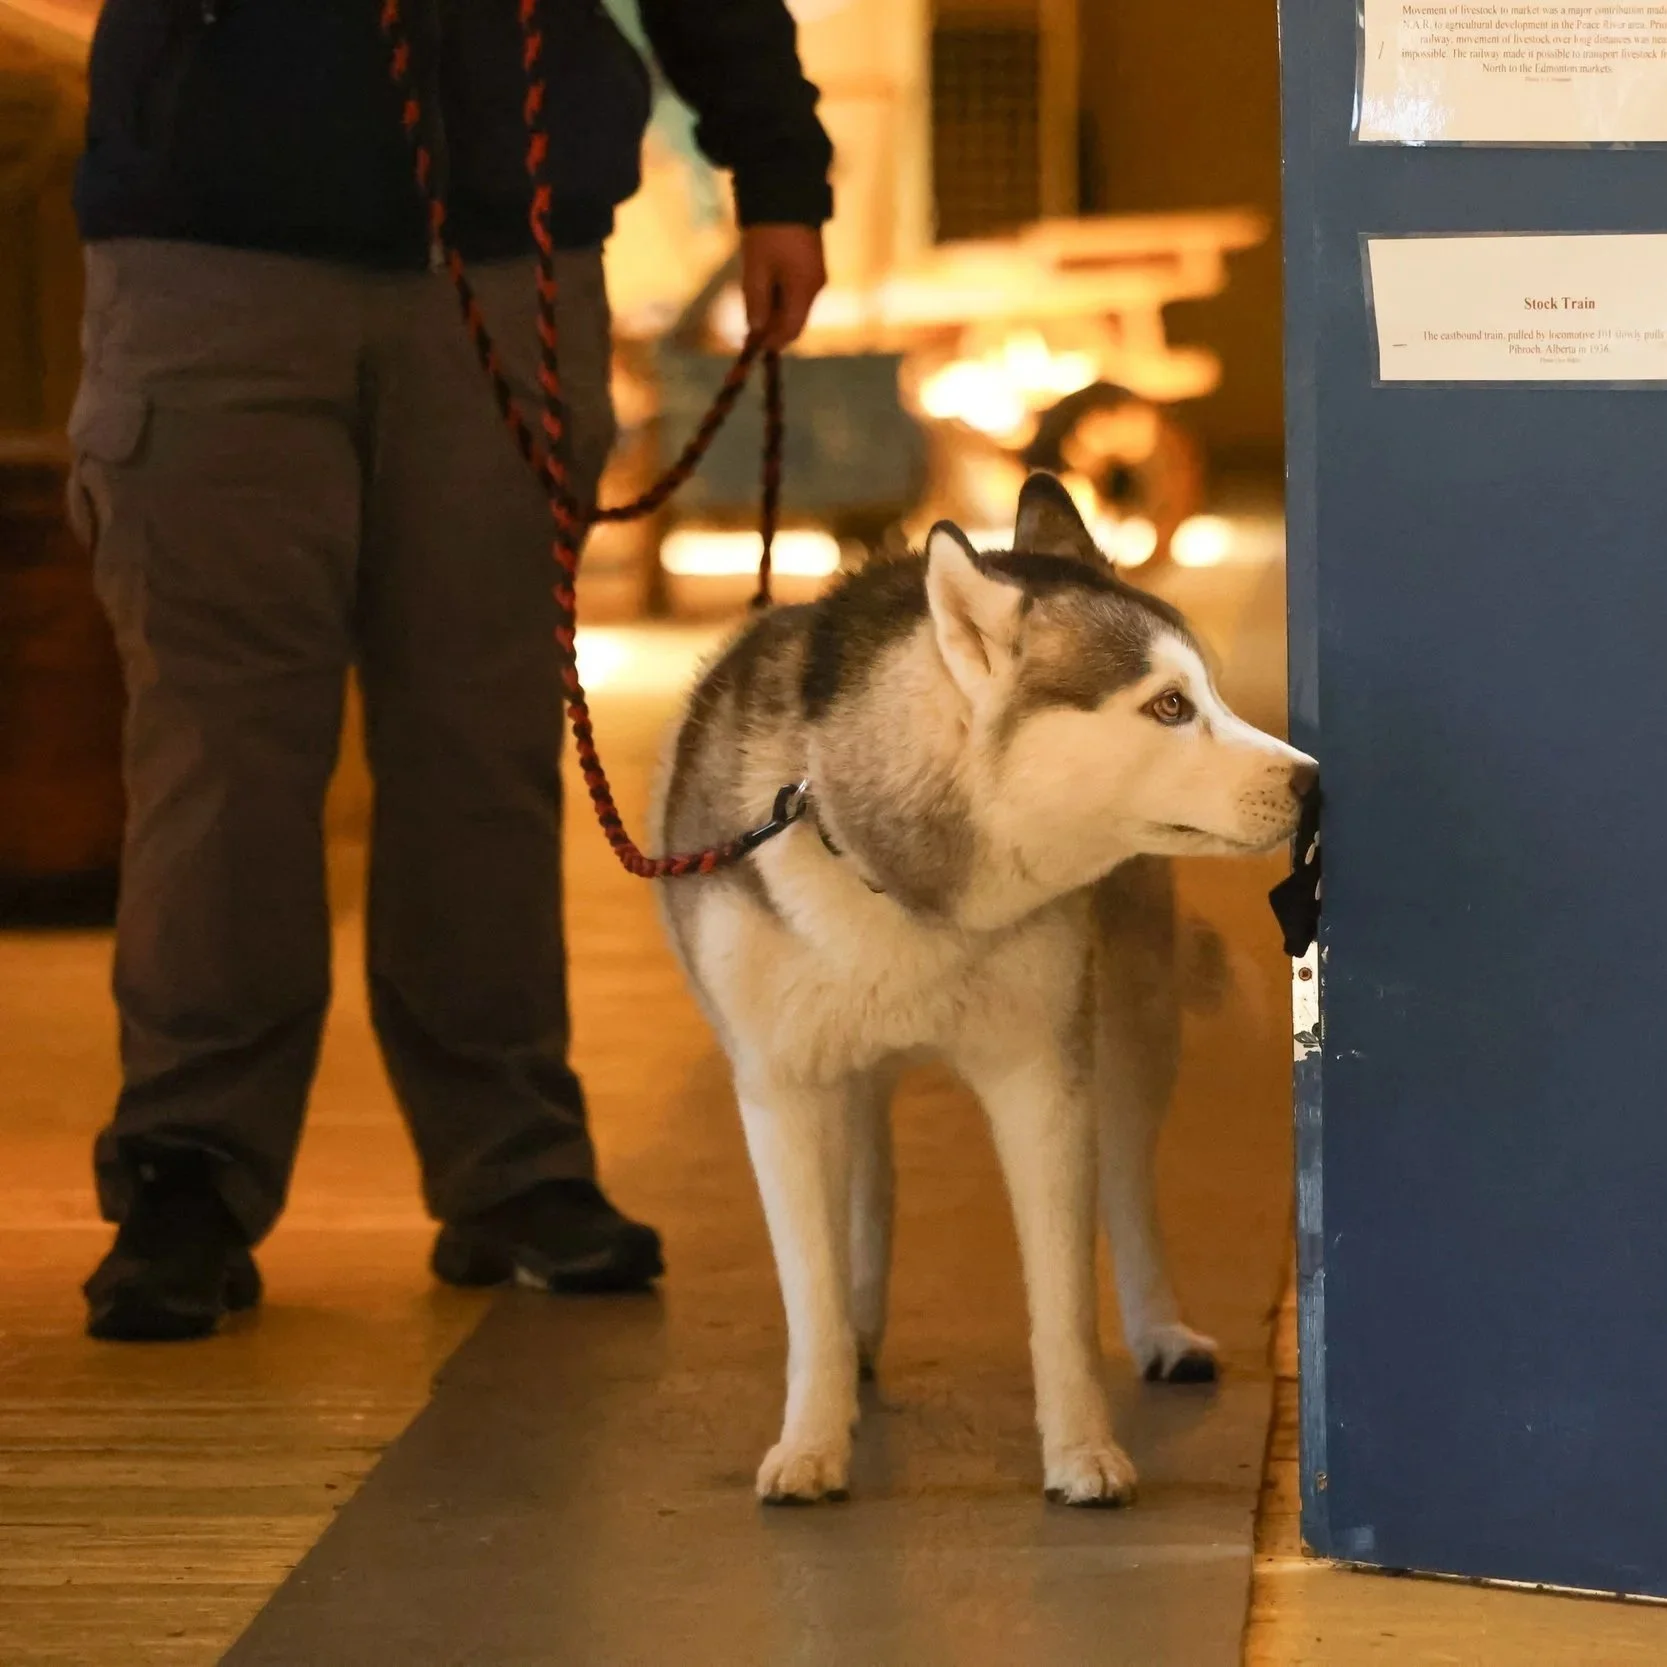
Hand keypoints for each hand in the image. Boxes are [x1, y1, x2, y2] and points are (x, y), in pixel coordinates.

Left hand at [740, 224, 826, 351]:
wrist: (786, 191)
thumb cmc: (768, 231)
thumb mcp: (756, 269)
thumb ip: (756, 303)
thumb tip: (756, 330)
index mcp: (804, 291)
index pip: (790, 330)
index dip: (771, 342)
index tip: (752, 347)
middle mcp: (815, 287)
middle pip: (794, 320)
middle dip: (772, 327)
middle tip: (749, 328)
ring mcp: (816, 274)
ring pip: (795, 305)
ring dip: (775, 310)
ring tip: (753, 302)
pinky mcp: (812, 263)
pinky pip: (797, 290)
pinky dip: (781, 295)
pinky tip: (764, 286)